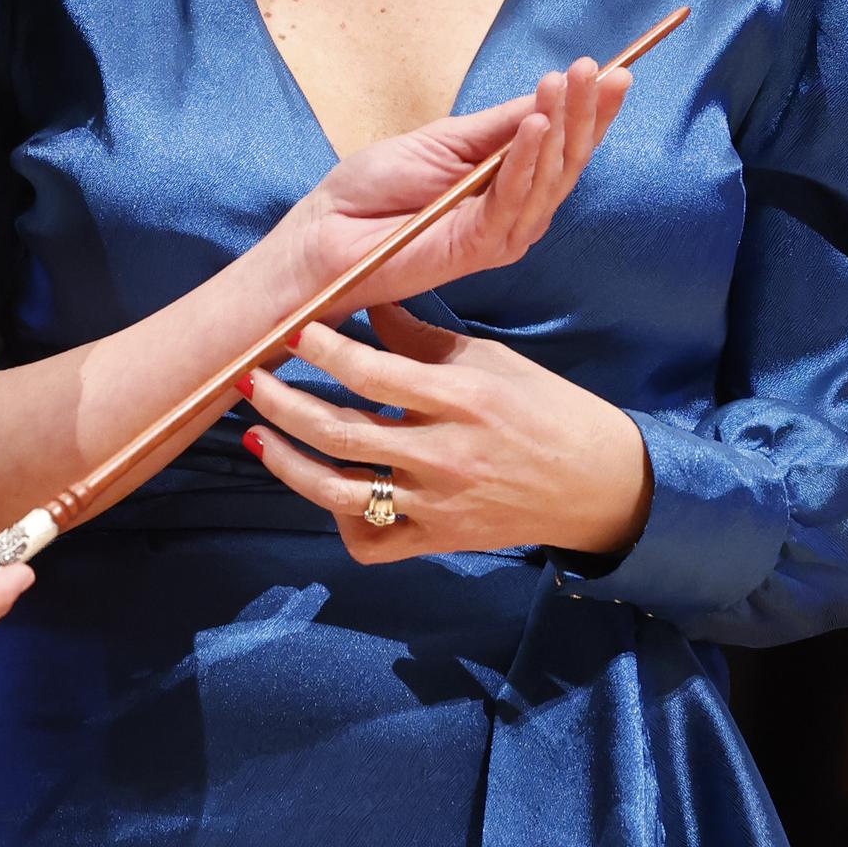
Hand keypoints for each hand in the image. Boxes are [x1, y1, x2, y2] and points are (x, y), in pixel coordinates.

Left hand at [241, 305, 653, 566]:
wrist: (596, 484)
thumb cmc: (546, 409)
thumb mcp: (491, 360)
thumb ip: (423, 339)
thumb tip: (365, 303)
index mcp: (462, 399)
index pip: (370, 371)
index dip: (321, 349)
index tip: (293, 331)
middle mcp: (444, 455)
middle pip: (339, 432)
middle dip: (282, 403)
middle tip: (251, 379)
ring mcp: (437, 504)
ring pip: (338, 492)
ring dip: (286, 464)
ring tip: (256, 437)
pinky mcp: (437, 540)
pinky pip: (370, 542)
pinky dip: (342, 523)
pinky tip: (330, 495)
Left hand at [283, 59, 632, 308]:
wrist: (326, 231)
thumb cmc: (375, 188)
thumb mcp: (445, 139)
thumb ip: (499, 125)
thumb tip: (552, 93)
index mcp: (509, 185)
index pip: (563, 145)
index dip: (591, 109)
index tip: (614, 70)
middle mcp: (516, 212)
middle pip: (567, 160)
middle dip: (586, 111)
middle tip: (598, 69)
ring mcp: (502, 233)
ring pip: (548, 179)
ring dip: (560, 127)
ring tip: (565, 82)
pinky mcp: (479, 248)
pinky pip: (512, 201)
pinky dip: (525, 162)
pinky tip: (537, 126)